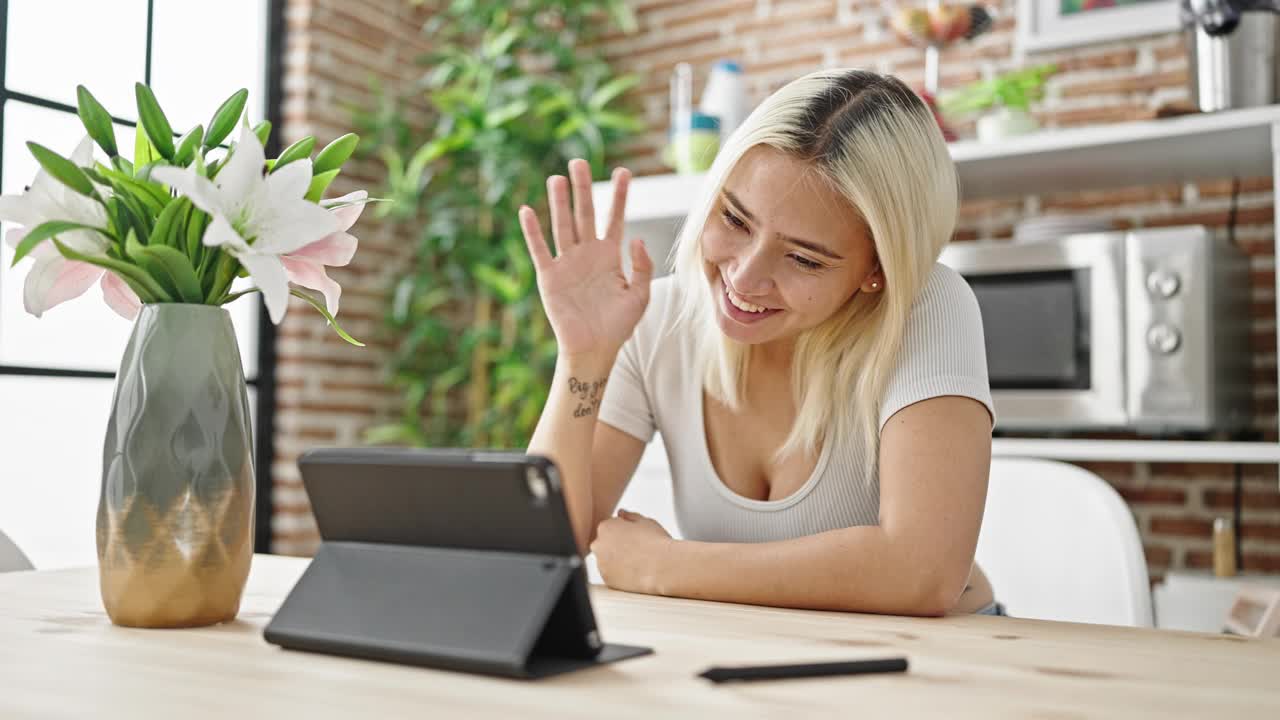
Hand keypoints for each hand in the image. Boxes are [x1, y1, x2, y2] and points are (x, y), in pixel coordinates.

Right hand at [518, 159, 652, 358]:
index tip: (624, 172)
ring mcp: (567, 264)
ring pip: (562, 226)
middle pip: (584, 214)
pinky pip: (540, 250)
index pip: (614, 219)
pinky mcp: (550, 278)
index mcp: (610, 256)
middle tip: (579, 162)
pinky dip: (532, 231)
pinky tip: (527, 210)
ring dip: (559, 203)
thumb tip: (636, 239)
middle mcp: (587, 254)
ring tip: (556, 178)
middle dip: (583, 188)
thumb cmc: (619, 326)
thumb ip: (642, 267)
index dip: (619, 196)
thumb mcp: (639, 296)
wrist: (595, 350)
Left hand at [590, 509, 672, 595]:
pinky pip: (612, 575)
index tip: (638, 537)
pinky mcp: (607, 580)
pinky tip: (635, 572)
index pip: (611, 527)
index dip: (626, 532)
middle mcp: (598, 545)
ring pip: (607, 560)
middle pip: (605, 544)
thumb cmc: (656, 542)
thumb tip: (621, 513)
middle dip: (617, 545)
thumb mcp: (645, 522)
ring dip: (617, 560)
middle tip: (637, 550)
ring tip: (638, 562)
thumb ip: (630, 516)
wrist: (663, 567)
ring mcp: (601, 564)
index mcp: (605, 527)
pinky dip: (620, 574)